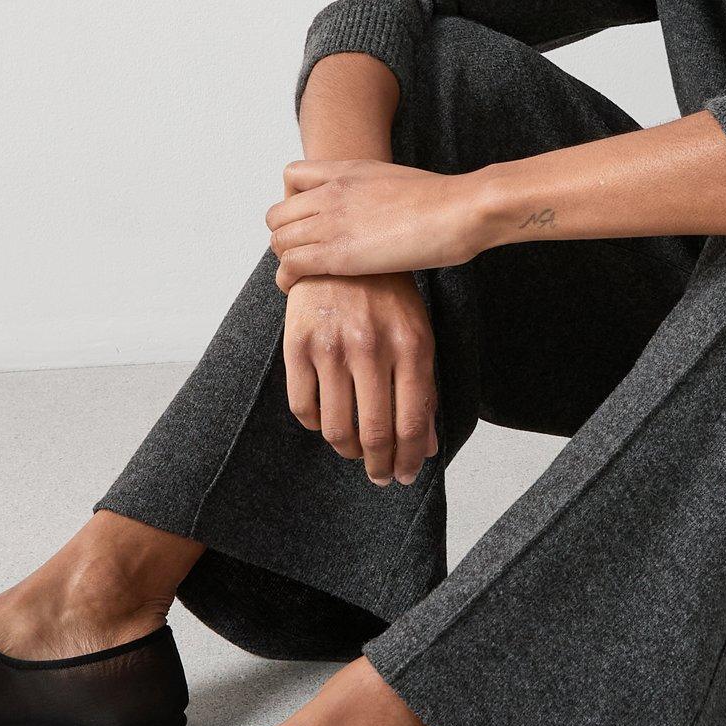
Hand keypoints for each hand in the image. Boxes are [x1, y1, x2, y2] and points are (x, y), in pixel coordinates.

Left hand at [266, 157, 484, 290]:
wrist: (459, 210)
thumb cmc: (445, 202)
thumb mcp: (400, 182)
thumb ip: (377, 193)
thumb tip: (383, 211)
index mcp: (347, 171)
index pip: (292, 176)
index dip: (292, 200)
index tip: (307, 221)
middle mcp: (332, 192)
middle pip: (278, 214)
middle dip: (285, 236)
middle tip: (303, 254)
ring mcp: (332, 222)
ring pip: (279, 240)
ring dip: (285, 259)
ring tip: (301, 275)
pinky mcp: (337, 254)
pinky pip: (290, 265)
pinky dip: (286, 279)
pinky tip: (297, 288)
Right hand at [282, 273, 438, 485]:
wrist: (341, 249)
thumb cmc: (386, 294)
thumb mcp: (417, 334)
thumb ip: (424, 389)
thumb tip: (427, 444)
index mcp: (410, 345)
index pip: (412, 422)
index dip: (410, 458)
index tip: (406, 475)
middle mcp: (371, 348)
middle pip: (374, 432)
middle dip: (379, 465)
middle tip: (380, 476)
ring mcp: (331, 346)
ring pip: (335, 427)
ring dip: (347, 450)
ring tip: (355, 452)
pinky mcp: (297, 344)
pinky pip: (302, 406)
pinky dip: (315, 425)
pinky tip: (326, 422)